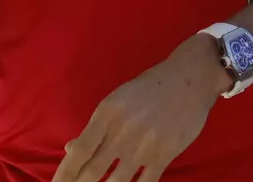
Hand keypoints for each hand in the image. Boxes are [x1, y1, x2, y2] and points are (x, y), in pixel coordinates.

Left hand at [53, 35, 227, 181]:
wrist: (187, 80)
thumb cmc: (146, 90)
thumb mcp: (115, 101)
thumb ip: (95, 128)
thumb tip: (70, 149)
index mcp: (106, 114)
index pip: (80, 150)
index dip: (65, 172)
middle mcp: (121, 131)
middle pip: (93, 169)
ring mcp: (144, 145)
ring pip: (117, 181)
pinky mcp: (164, 154)